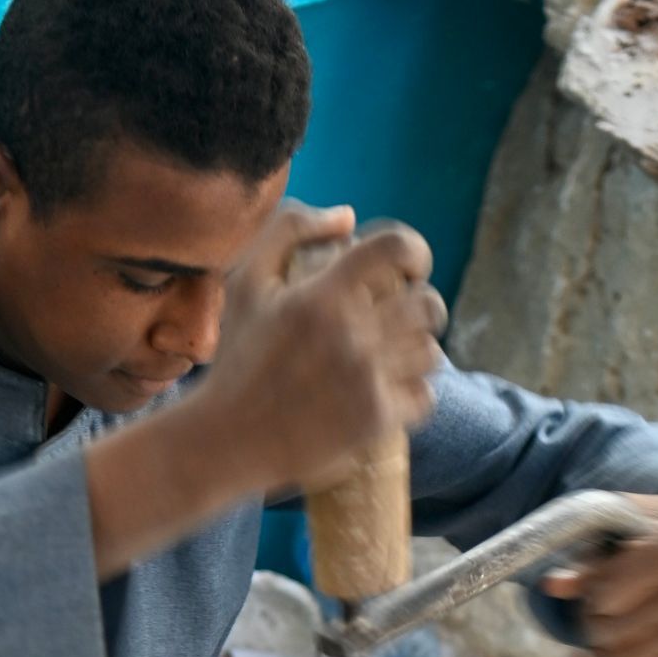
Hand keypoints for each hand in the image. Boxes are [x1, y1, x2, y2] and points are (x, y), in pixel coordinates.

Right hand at [200, 202, 445, 498]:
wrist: (227, 439)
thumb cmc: (238, 357)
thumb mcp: (246, 282)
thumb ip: (289, 229)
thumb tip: (348, 217)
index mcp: (323, 296)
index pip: (398, 248)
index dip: (415, 252)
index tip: (407, 269)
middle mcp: (352, 335)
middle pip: (427, 303)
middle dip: (420, 305)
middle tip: (400, 317)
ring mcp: (367, 381)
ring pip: (430, 351)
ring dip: (415, 350)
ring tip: (391, 356)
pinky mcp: (375, 420)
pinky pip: (424, 396)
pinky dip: (411, 393)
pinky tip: (385, 390)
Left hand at [539, 482, 657, 656]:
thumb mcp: (638, 521)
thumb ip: (593, 550)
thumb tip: (551, 585)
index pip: (602, 598)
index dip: (591, 593)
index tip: (602, 584)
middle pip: (607, 632)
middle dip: (593, 621)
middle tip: (602, 610)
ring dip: (602, 651)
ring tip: (608, 630)